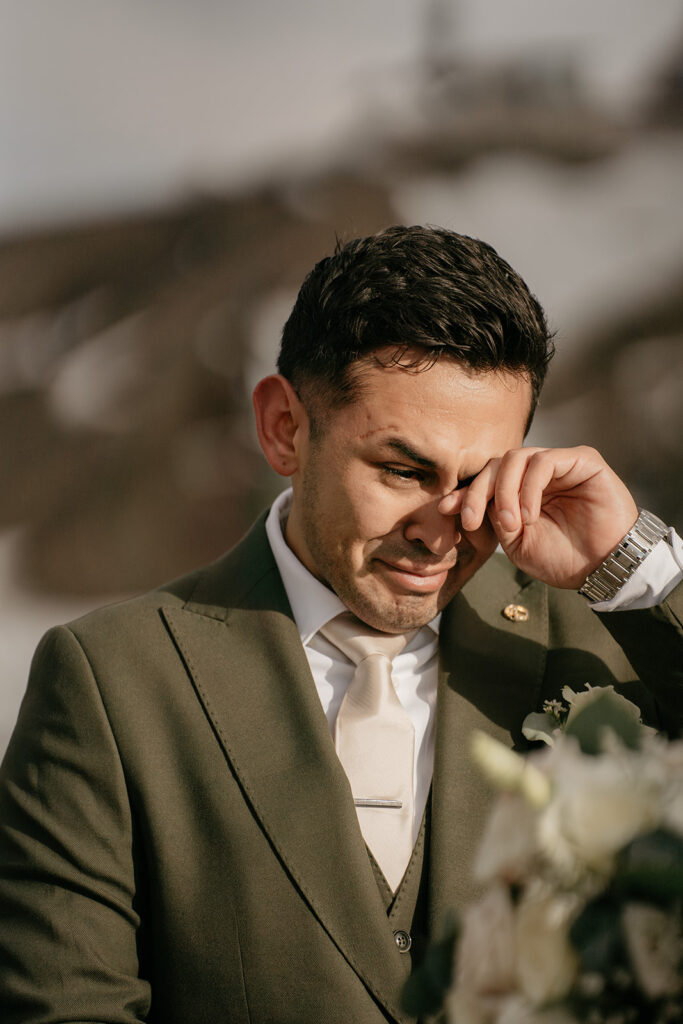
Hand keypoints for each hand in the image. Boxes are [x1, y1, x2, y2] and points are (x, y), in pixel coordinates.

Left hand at [445, 447, 638, 588]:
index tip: (446, 510)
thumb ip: (492, 520)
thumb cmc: (563, 559)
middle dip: (477, 492)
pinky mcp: (581, 460)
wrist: (602, 569)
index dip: (465, 493)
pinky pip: (544, 461)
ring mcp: (559, 464)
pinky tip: (529, 515)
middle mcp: (537, 474)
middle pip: (495, 465)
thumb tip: (459, 502)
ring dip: (504, 492)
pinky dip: (529, 488)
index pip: (486, 480)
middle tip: (471, 520)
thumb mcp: (515, 544)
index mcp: (520, 491)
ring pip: (516, 459)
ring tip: (513, 524)